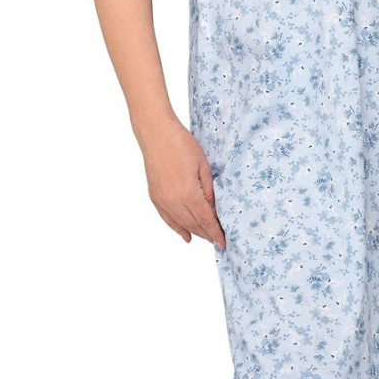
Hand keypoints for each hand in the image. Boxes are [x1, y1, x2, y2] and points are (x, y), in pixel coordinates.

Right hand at [140, 118, 226, 250]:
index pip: (206, 220)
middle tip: (219, 240)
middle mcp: (174, 202)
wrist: (157, 135)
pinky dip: (177, 228)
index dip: (216, 233)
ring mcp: (163, 201)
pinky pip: (167, 219)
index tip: (223, 243)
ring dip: (195, 233)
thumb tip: (214, 211)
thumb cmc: (182, 146)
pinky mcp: (155, 197)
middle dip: (208, 234)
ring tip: (206, 239)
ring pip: (181, 224)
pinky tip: (185, 236)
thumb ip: (209, 192)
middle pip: (194, 225)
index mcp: (189, 195)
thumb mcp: (203, 167)